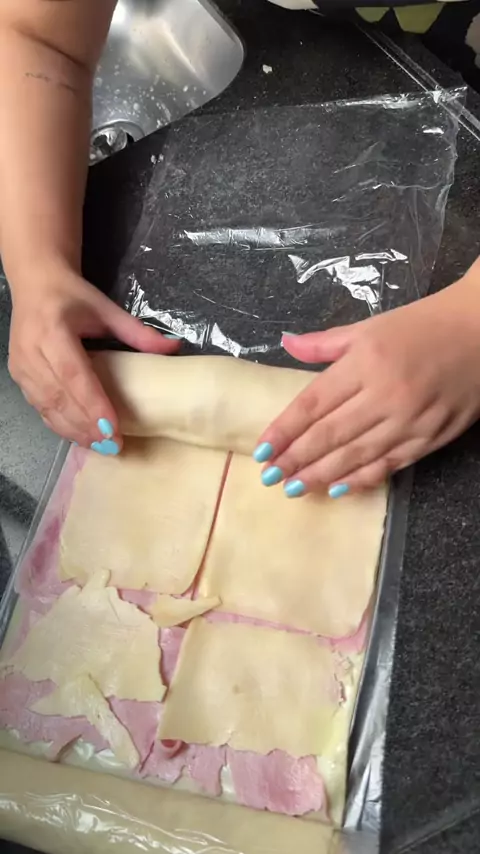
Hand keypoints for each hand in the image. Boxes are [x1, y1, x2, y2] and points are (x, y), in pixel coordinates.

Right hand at [8, 268, 178, 450]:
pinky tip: (81, 436)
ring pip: (47, 406)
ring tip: (100, 446)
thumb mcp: (106, 308)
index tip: (113, 427)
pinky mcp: (18, 376)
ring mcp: (21, 366)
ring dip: (73, 430)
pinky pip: (39, 407)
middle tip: (112, 445)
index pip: (74, 374)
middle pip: (59, 396)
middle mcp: (31, 350)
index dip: (92, 403)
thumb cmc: (72, 296)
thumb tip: (173, 348)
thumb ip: (138, 332)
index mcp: (53, 329)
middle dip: (86, 425)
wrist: (34, 282)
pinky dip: (60, 424)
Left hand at [254, 269, 479, 496]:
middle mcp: (385, 393)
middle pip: (330, 434)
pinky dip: (362, 479)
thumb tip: (286, 344)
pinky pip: (390, 464)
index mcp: (365, 362)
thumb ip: (325, 343)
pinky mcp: (431, 437)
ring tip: (293, 488)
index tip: (262, 450)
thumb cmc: (422, 325)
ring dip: (321, 474)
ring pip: (357, 455)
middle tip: (269, 478)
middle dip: (296, 458)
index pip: (314, 403)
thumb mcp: (369, 327)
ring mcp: (410, 419)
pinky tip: (337, 490)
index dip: (285, 429)